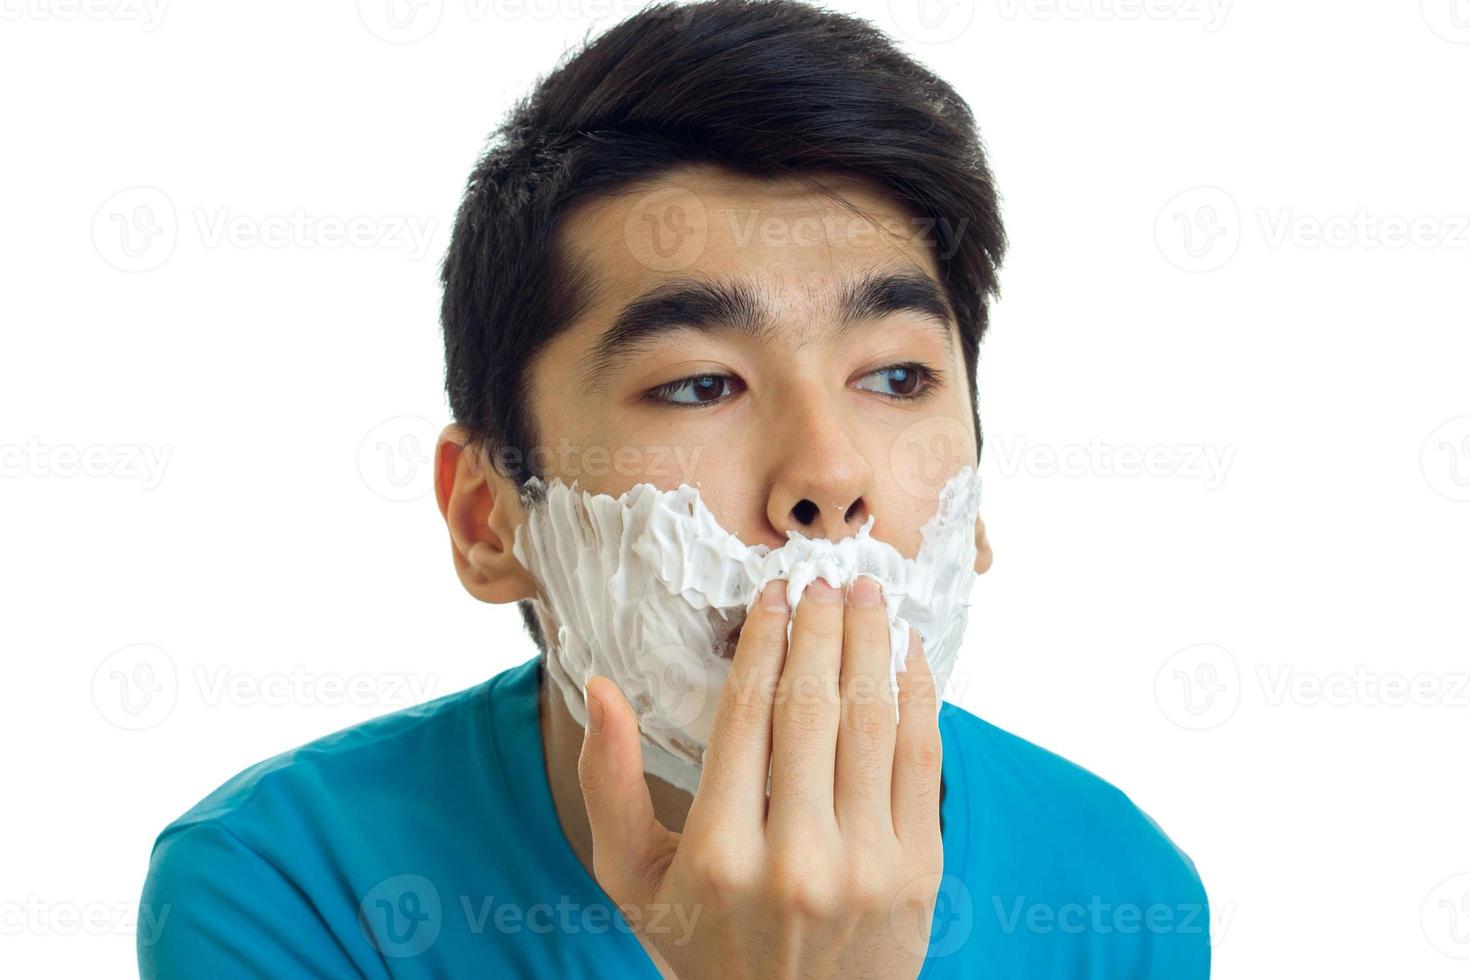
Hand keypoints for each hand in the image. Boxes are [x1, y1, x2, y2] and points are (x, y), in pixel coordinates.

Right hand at [578, 574, 943, 978]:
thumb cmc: (705, 949)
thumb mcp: (633, 880)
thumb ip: (608, 784)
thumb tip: (599, 685)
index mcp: (718, 853)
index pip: (747, 713)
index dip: (764, 640)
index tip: (773, 594)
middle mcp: (796, 857)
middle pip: (813, 705)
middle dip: (822, 626)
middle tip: (825, 578)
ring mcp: (866, 866)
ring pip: (872, 722)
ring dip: (873, 645)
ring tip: (868, 596)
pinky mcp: (919, 873)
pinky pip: (922, 762)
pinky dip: (919, 697)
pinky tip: (909, 655)